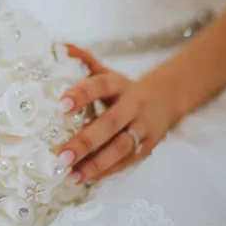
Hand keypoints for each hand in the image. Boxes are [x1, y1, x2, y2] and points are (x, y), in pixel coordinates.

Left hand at [57, 44, 175, 183]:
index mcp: (119, 85)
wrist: (166, 99)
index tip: (61, 105)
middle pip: (110, 124)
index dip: (82, 94)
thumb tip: (59, 46)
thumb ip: (83, 60)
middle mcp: (132, 106)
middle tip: (62, 155)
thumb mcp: (106, 72)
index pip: (100, 86)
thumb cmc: (123, 89)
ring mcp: (142, 128)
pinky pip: (126, 162)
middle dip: (86, 141)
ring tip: (72, 174)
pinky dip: (107, 171)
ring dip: (96, 163)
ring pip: (121, 148)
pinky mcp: (147, 147)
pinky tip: (85, 179)